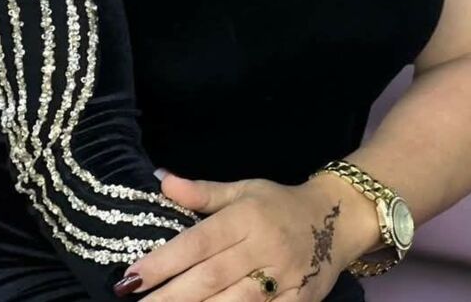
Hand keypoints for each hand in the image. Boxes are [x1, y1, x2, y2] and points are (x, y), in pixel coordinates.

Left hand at [114, 171, 351, 301]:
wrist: (338, 218)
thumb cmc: (279, 204)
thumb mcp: (243, 190)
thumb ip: (202, 193)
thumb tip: (161, 180)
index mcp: (246, 217)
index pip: (198, 242)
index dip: (164, 261)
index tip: (132, 276)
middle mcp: (263, 248)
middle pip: (210, 278)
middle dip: (170, 296)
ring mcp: (283, 279)